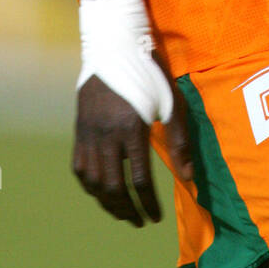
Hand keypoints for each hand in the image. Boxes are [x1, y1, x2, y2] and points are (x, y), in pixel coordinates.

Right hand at [72, 57, 193, 225]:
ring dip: (107, 202)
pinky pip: (79, 167)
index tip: (154, 218)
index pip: (139, 179)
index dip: (148, 204)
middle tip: (138, 221)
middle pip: (112, 187)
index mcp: (131, 128)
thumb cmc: (149, 72)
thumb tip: (189, 176)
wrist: (114, 46)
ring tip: (122, 211)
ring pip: (92, 181)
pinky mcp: (79, 129)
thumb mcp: (171, 102)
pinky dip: (89, 185)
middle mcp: (106, 135)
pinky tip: (101, 190)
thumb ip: (179, 140)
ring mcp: (89, 133)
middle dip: (126, 210)